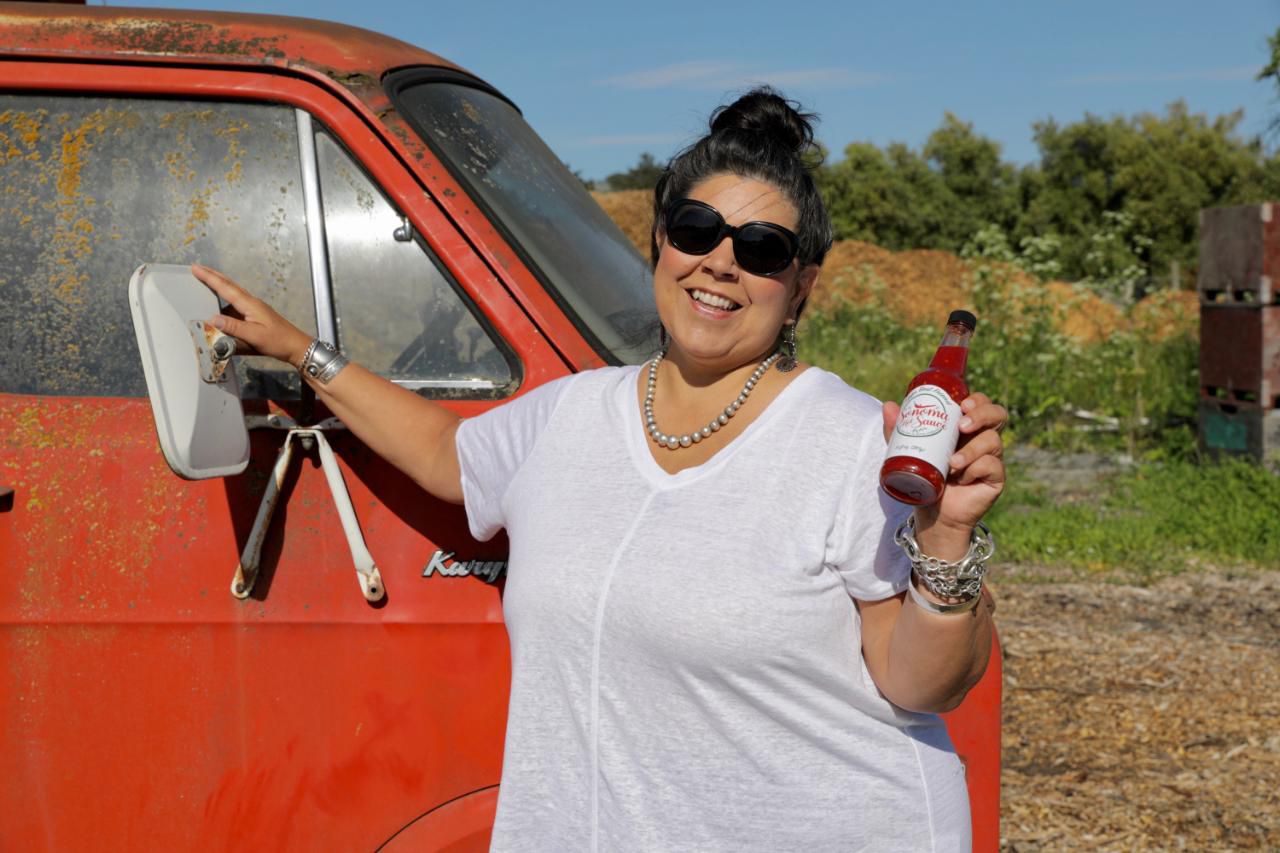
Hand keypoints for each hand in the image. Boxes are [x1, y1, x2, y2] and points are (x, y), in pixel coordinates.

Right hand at [192, 264, 312, 367]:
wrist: (296, 346)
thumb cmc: (278, 341)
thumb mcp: (254, 336)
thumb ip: (233, 328)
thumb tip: (212, 319)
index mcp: (250, 304)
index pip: (225, 288)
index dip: (209, 278)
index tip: (196, 268)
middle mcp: (251, 303)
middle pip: (229, 285)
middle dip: (212, 276)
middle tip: (197, 268)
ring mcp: (253, 309)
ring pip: (232, 294)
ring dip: (218, 287)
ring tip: (204, 283)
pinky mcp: (254, 316)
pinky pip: (236, 305)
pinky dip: (225, 301)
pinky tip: (219, 307)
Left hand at [882, 392, 1006, 548]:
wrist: (933, 515)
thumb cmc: (925, 478)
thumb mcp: (909, 451)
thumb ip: (899, 430)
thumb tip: (889, 405)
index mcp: (966, 428)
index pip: (981, 404)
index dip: (978, 400)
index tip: (962, 404)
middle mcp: (982, 440)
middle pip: (998, 415)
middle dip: (982, 415)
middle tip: (962, 426)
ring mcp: (991, 459)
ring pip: (993, 441)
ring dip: (971, 450)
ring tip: (952, 463)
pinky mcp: (995, 479)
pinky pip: (993, 466)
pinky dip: (975, 469)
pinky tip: (962, 478)